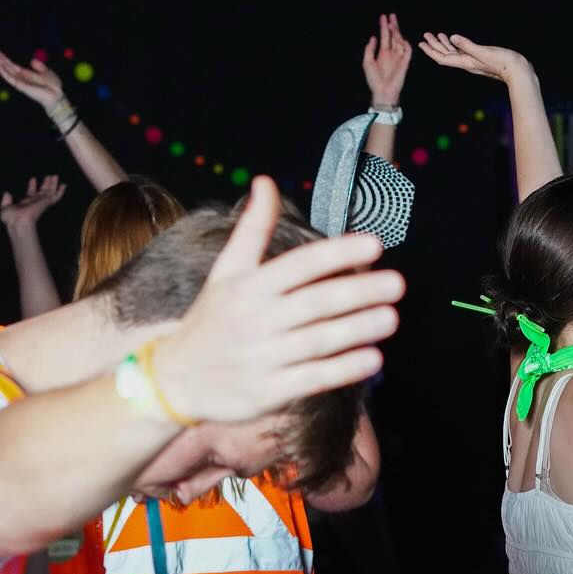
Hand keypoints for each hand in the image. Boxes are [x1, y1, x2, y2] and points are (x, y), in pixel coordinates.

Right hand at [0, 48, 63, 108]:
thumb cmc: (53, 86)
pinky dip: (2, 71)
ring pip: (5, 71)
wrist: (57, 95)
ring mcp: (20, 82)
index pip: (12, 65)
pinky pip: (9, 77)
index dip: (5, 58)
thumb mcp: (47, 72)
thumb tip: (31, 60)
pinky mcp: (20, 86)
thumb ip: (39, 67)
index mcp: (26, 74)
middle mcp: (21, 78)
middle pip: (6, 67)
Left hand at [0, 176, 67, 228]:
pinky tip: (63, 185)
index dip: (32, 186)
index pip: (31, 193)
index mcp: (26, 203)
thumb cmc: (11, 218)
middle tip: (49, 176)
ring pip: (50, 192)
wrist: (19, 221)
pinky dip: (60, 191)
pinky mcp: (47, 203)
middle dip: (45, 184)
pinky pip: (56, 196)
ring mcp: (42, 202)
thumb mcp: (5, 207)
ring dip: (53, 184)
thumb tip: (6, 193)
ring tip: (55, 176)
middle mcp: (35, 202)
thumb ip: (6, 200)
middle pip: (43, 191)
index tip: (33, 179)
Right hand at [151, 177, 405, 423]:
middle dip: (359, 292)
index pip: (300, 263)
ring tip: (391, 318)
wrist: (175, 379)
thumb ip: (253, 228)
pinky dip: (343, 369)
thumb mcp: (226, 271)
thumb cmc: (212, 318)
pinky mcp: (267, 392)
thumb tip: (266, 181)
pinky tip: (372, 358)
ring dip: (358, 329)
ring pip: (319, 340)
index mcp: (249, 286)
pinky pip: (312, 379)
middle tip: (397, 284)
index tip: (375, 245)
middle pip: (316, 302)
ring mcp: (261, 357)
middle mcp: (255, 319)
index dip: (338, 253)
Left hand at [362, 13, 411, 106]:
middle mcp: (392, 53)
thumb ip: (369, 49)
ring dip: (397, 33)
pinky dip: (406, 45)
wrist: (382, 91)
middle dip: (393, 25)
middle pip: (394, 36)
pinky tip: (401, 39)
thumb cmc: (374, 79)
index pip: (385, 36)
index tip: (383, 16)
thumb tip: (373, 37)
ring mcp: (399, 57)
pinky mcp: (405, 63)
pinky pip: (407, 52)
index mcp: (383, 52)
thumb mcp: (367, 62)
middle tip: (391, 15)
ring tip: (392, 25)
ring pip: (400, 41)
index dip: (384, 26)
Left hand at [419, 33, 531, 83]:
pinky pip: (463, 51)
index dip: (431, 51)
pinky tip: (455, 40)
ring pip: (454, 53)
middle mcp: (467, 63)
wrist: (518, 71)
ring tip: (437, 35)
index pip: (443, 58)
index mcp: (466, 62)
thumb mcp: (484, 52)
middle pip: (446, 55)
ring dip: (444, 44)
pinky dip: (456, 45)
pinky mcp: (480, 58)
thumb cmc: (503, 62)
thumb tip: (452, 37)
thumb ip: (468, 45)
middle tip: (425, 35)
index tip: (421, 43)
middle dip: (434, 45)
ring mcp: (473, 61)